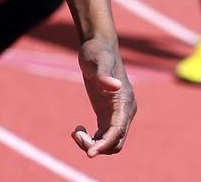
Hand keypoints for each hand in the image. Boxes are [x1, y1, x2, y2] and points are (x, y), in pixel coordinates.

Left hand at [71, 37, 134, 156]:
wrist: (98, 46)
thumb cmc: (97, 52)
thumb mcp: (97, 60)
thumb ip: (104, 74)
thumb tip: (114, 86)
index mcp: (125, 103)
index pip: (117, 131)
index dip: (104, 144)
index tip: (90, 153)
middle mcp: (125, 112)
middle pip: (115, 142)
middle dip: (97, 146)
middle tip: (75, 134)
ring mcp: (117, 114)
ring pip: (110, 141)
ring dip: (94, 144)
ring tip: (76, 132)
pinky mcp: (108, 113)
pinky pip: (104, 135)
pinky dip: (92, 139)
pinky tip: (78, 129)